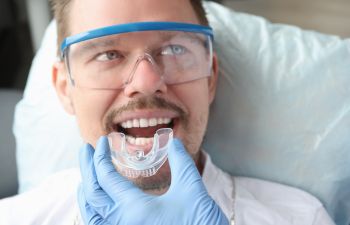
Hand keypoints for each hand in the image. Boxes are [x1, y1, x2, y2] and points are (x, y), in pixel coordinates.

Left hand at [78, 136, 228, 224]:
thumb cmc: (202, 224)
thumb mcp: (192, 189)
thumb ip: (181, 162)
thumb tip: (172, 142)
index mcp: (134, 209)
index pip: (105, 176)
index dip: (101, 155)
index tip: (104, 141)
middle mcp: (121, 224)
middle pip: (91, 192)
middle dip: (86, 167)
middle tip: (86, 149)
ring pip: (90, 213)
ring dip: (85, 190)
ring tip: (86, 174)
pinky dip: (92, 211)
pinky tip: (97, 202)